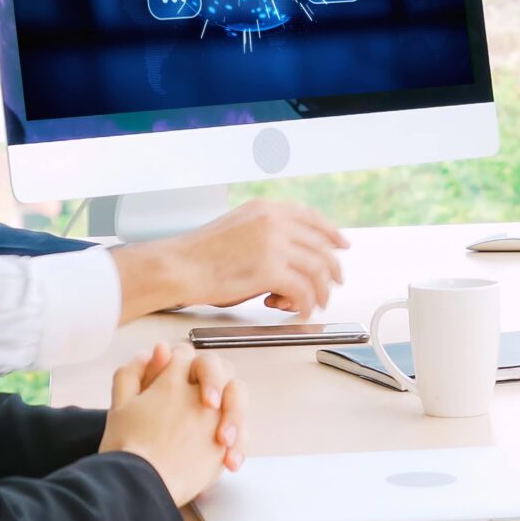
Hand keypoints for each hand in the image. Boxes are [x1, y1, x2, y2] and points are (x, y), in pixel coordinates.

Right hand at [100, 342, 250, 505]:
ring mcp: (215, 420)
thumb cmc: (125, 448)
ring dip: (228, 405)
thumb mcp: (119, 405)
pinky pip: (242, 433)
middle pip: (218, 368)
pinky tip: (225, 449)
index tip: (169, 375)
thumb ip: (134, 372)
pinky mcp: (223, 448)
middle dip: (211, 377)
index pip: (184, 355)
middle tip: (200, 396)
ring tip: (215, 428)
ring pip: (237, 395)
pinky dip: (237, 437)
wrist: (138, 488)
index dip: (176, 362)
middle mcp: (199, 397)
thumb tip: (157, 351)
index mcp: (172, 381)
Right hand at [114, 200, 350, 320]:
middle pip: (321, 245)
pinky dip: (305, 304)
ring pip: (317, 270)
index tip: (341, 245)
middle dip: (331, 269)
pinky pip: (303, 291)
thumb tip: (294, 254)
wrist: (179, 266)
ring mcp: (274, 244)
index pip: (311, 218)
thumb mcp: (239, 228)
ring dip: (320, 291)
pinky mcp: (270, 270)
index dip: (331, 233)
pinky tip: (297, 311)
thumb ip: (268, 233)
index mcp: (267, 209)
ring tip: (315, 304)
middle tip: (333, 284)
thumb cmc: (201, 255)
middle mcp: (275, 221)